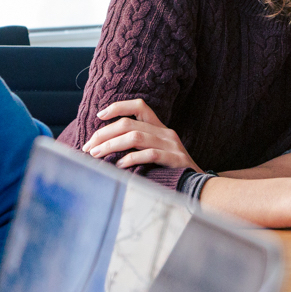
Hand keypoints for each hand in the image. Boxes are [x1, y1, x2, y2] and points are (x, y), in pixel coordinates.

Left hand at [83, 99, 201, 171]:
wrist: (201, 185)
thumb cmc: (173, 171)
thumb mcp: (158, 153)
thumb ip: (139, 146)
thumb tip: (106, 147)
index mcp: (160, 128)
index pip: (140, 106)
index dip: (118, 107)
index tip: (99, 115)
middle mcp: (166, 132)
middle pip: (129, 123)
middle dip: (104, 133)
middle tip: (88, 146)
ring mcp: (171, 145)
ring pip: (135, 137)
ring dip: (111, 145)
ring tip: (96, 154)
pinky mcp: (174, 160)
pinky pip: (148, 154)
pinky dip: (130, 159)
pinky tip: (119, 166)